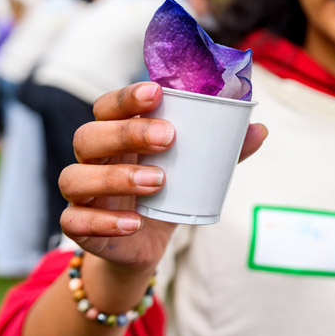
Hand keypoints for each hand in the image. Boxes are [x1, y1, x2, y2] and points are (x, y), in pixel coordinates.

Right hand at [60, 82, 267, 271]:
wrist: (143, 243)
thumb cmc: (167, 191)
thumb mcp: (193, 169)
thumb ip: (222, 149)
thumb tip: (261, 129)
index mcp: (117, 134)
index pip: (108, 106)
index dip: (126, 96)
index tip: (157, 92)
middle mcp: (93, 158)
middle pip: (89, 135)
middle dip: (127, 133)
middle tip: (169, 137)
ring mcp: (81, 192)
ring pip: (75, 177)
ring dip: (116, 177)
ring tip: (159, 181)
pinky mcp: (78, 225)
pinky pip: (73, 222)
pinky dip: (102, 223)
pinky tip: (134, 224)